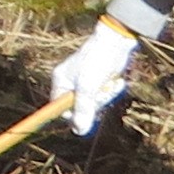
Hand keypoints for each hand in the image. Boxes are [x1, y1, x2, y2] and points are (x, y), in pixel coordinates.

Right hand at [49, 16, 142, 135]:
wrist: (115, 42)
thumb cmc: (96, 62)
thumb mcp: (88, 88)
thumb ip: (83, 109)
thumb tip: (79, 132)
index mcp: (61, 81)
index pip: (59, 108)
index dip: (71, 116)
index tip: (83, 120)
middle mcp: (70, 82)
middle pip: (79, 108)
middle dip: (93, 104)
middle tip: (100, 95)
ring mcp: (84, 82)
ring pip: (93, 103)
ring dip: (104, 97)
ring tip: (109, 84)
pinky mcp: (97, 81)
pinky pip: (102, 95)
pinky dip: (110, 91)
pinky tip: (114, 81)